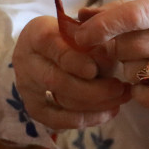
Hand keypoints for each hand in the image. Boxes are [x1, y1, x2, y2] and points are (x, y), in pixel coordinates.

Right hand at [12, 16, 129, 129]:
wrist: (44, 50)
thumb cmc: (69, 35)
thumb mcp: (81, 28)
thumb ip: (93, 40)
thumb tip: (109, 59)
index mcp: (37, 33)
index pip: (51, 45)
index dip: (73, 60)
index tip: (94, 70)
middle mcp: (27, 60)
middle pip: (55, 80)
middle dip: (92, 88)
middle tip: (119, 87)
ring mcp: (28, 87)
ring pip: (60, 101)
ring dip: (96, 104)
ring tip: (121, 98)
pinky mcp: (34, 107)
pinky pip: (59, 120)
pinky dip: (87, 118)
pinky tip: (109, 112)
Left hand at [73, 0, 148, 128]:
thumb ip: (120, 12)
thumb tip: (80, 15)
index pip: (133, 14)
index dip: (102, 24)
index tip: (80, 34)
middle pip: (125, 45)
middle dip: (115, 49)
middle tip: (126, 50)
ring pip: (129, 71)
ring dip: (128, 70)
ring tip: (148, 64)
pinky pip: (139, 95)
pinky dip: (137, 90)